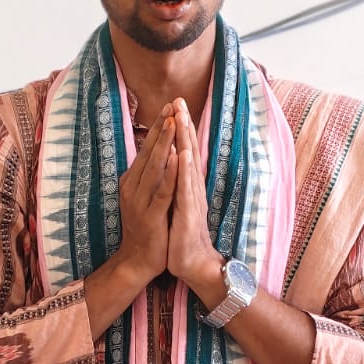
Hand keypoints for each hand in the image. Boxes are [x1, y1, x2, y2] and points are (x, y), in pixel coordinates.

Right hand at [115, 107, 176, 286]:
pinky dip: (170, 173)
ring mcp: (140, 201)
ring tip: (173, 122)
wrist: (138, 260)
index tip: (169, 107)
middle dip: (161, 128)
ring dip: (164, 144)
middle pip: (149, 152)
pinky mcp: (151, 216)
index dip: (158, 128)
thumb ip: (149, 176)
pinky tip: (177, 157)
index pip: (146, 149)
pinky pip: (162, 191)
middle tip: (171, 105)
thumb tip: (157, 153)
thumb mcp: (145, 197)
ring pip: (154, 167)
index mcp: (133, 181)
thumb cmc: (146, 228)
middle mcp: (133, 187)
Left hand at [166, 100, 222, 297]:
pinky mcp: (189, 212)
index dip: (181, 129)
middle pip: (188, 151)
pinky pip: (186, 188)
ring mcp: (192, 198)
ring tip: (182, 118)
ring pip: (189, 164)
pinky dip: (185, 170)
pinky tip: (184, 154)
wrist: (191, 263)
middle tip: (180, 100)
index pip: (184, 151)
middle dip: (183, 125)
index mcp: (187, 185)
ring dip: (186, 140)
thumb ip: (176, 184)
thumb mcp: (176, 204)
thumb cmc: (181, 235)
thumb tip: (172, 166)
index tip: (176, 105)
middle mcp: (191, 188)